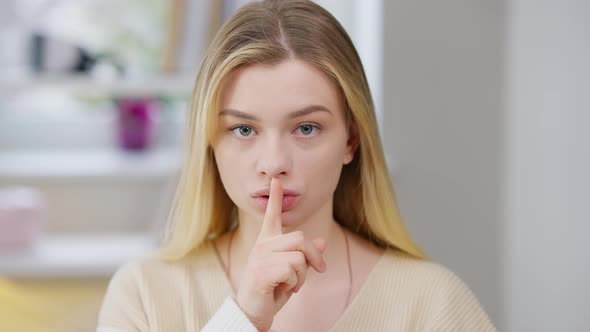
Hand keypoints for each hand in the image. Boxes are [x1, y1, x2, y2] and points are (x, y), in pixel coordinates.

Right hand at [235, 177, 326, 331]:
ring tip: (290, 284)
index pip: (272, 216)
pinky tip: (282, 289)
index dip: (276, 198)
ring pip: (299, 257)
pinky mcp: (261, 271)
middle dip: (314, 257)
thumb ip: (306, 255)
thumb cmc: (273, 290)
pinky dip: (294, 284)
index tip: (276, 180)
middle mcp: (262, 245)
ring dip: (303, 276)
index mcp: (268, 242)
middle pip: (301, 239)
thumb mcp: (294, 271)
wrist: (254, 312)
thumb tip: (322, 241)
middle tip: (317, 271)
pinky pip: (292, 271)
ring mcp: (260, 258)